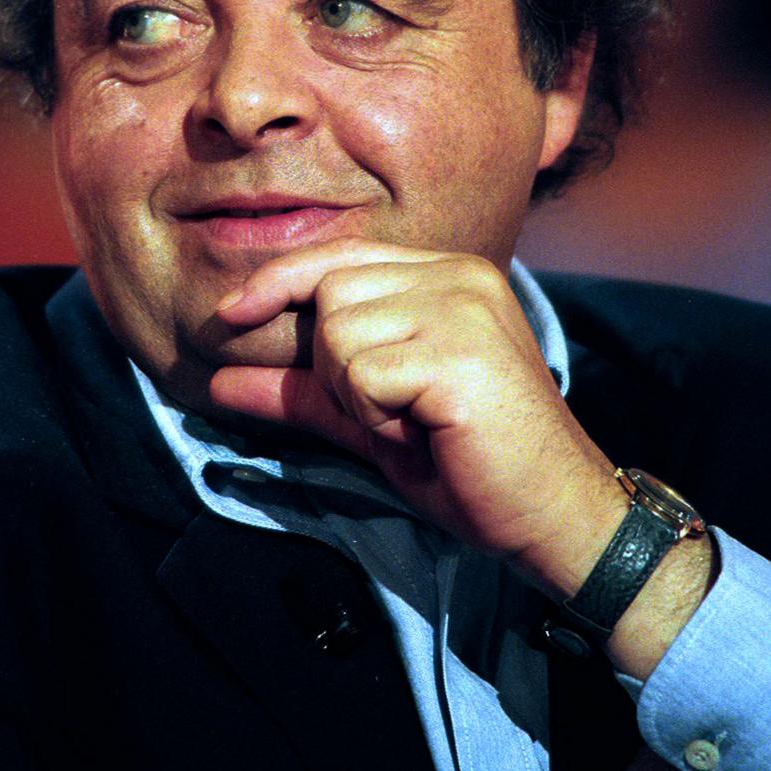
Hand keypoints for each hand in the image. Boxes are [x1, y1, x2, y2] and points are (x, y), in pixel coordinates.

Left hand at [208, 236, 624, 599]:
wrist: (554, 513)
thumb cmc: (469, 463)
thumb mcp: (374, 419)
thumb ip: (304, 391)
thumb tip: (215, 382)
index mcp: (448, 274)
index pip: (339, 256)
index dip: (281, 282)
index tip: (232, 315)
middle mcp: (458, 275)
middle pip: (330, 292)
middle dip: (335, 365)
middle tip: (394, 410)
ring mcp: (463, 308)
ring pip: (339, 332)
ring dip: (358, 394)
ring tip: (416, 420)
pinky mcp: (460, 352)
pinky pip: (363, 375)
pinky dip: (377, 416)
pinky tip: (428, 431)